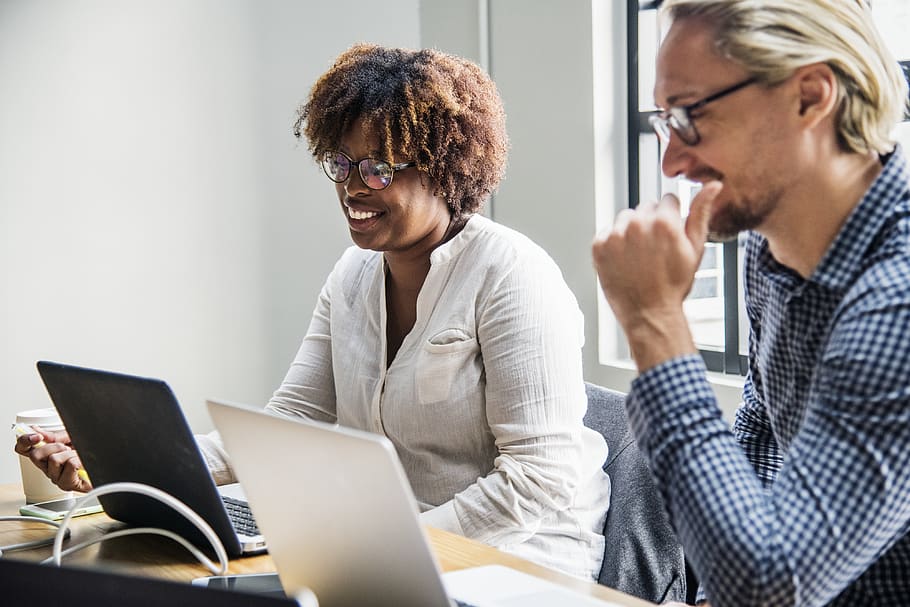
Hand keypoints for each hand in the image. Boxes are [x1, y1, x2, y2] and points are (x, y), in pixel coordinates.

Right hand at [14, 427, 92, 491]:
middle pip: (35, 455)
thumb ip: (55, 436)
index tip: (37, 436)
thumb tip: (36, 430)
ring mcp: (56, 478)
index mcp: (46, 456)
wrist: (106, 465)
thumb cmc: (89, 454)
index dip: (25, 441)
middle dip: (54, 446)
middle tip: (67, 448)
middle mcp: (48, 468)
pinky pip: (70, 465)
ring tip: (79, 457)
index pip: (23, 449)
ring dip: (71, 454)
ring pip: (54, 459)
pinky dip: (80, 460)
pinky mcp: (67, 484)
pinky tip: (83, 464)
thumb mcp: (72, 438)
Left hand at [592, 182, 721, 369]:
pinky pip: (608, 232)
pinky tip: (625, 260)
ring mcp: (615, 235)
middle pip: (645, 208)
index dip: (671, 218)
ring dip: (631, 231)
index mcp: (664, 221)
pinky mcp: (598, 246)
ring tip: (640, 256)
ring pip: (625, 218)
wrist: (649, 314)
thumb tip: (713, 184)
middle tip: (655, 250)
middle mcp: (637, 224)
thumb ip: (701, 212)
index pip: (667, 200)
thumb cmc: (675, 284)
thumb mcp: (695, 248)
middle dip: (651, 223)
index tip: (670, 237)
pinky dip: (614, 243)